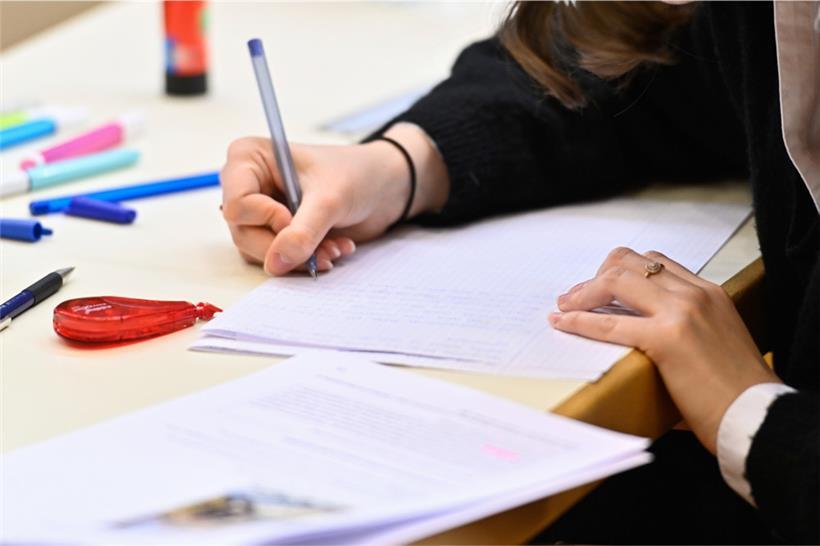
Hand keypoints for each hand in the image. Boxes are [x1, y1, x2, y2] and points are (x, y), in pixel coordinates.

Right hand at [220, 124, 448, 274]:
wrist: (385, 188)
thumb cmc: (357, 174)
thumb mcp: (330, 199)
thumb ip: (303, 231)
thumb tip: (275, 264)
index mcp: (249, 158)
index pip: (236, 204)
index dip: (266, 219)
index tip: (294, 218)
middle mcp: (247, 185)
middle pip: (243, 233)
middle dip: (285, 246)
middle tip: (323, 247)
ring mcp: (260, 211)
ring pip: (258, 251)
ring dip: (299, 258)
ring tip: (334, 248)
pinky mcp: (276, 232)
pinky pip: (277, 259)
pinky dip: (306, 261)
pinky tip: (333, 249)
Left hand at [549, 247, 779, 453]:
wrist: (759, 417)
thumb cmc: (738, 393)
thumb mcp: (715, 343)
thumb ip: (684, 330)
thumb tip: (643, 339)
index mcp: (709, 293)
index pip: (656, 263)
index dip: (620, 270)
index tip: (599, 286)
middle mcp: (695, 294)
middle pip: (629, 263)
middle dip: (595, 277)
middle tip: (574, 297)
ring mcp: (681, 312)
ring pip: (616, 281)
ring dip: (583, 292)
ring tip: (564, 306)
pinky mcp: (666, 338)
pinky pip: (609, 322)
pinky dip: (579, 320)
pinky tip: (562, 322)